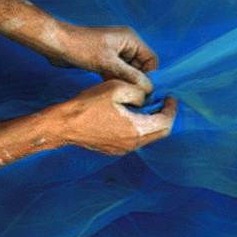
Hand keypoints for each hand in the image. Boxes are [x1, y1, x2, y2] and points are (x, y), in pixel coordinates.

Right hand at [39, 79, 174, 156]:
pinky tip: (132, 115)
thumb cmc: (87, 105)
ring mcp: (123, 149)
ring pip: (147, 137)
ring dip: (152, 122)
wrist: (64, 125)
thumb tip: (146, 98)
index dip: (171, 109)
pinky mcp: (114, 149)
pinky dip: (140, 127)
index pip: (166, 122)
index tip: (170, 97)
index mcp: (137, 130)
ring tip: (148, 106)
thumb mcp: (116, 88)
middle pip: (160, 133)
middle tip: (163, 102)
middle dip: (165, 116)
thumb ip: (138, 92)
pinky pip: (134, 140)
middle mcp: (133, 144)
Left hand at [47, 21, 159, 92]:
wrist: (56, 45)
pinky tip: (110, 92)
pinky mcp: (104, 61)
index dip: (150, 76)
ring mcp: (115, 53)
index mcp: (131, 40)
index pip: (151, 60)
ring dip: (125, 83)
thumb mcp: (108, 63)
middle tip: (132, 97)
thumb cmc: (81, 48)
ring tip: (120, 95)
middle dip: (137, 81)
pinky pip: (117, 74)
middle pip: (141, 68)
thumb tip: (149, 88)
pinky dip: (115, 82)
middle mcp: (125, 45)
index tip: (143, 91)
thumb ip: (130, 76)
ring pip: (128, 73)